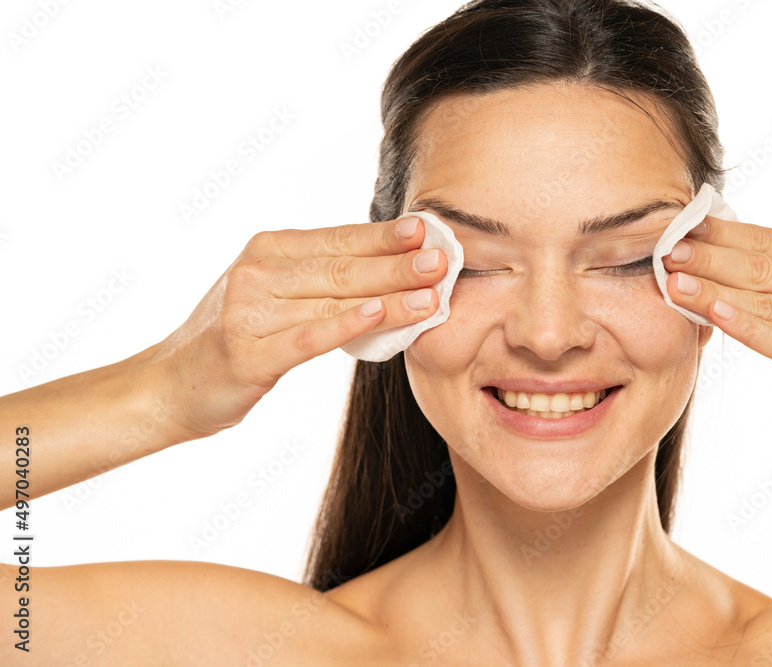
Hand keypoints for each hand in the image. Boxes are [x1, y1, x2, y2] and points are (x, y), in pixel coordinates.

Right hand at [148, 216, 446, 439]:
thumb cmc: (236, 336)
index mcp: (269, 249)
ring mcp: (249, 312)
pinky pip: (306, 337)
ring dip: (387, 297)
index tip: (430, 230)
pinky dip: (344, 326)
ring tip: (431, 295)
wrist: (169, 384)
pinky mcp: (248, 354)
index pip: (339, 238)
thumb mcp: (274, 293)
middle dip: (397, 264)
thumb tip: (392, 266)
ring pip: (332, 300)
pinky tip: (378, 316)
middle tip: (443, 260)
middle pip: (341, 267)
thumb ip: (322, 279)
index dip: (385, 236)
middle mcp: (258, 272)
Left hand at [663, 215, 771, 456]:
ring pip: (765, 301)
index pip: (761, 239)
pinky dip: (747, 325)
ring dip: (713, 290)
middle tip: (661, 249)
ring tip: (672, 281)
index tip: (670, 227)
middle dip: (706, 257)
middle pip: (758, 266)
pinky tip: (715, 314)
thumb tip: (711, 250)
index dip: (713, 234)